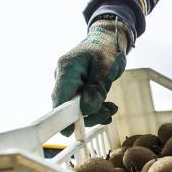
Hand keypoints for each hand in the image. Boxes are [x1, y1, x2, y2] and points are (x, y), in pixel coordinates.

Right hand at [52, 18, 129, 135]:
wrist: (107, 39)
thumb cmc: (107, 49)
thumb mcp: (106, 68)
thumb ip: (97, 89)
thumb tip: (87, 110)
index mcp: (67, 69)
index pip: (59, 98)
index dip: (62, 118)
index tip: (70, 131)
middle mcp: (62, 78)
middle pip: (67, 107)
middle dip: (89, 114)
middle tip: (109, 112)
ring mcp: (68, 83)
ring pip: (76, 108)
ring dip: (95, 112)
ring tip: (112, 108)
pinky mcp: (75, 88)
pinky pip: (82, 103)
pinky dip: (95, 108)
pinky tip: (108, 108)